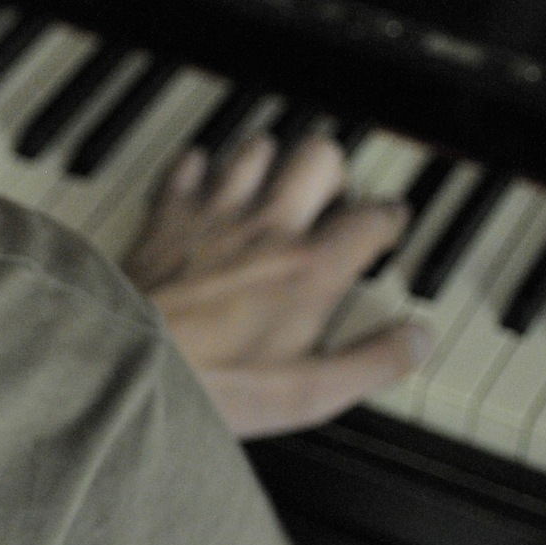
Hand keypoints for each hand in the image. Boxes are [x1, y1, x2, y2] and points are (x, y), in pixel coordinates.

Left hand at [122, 134, 429, 438]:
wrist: (127, 365)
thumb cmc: (216, 384)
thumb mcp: (308, 393)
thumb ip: (372, 362)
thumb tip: (418, 339)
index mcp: (311, 268)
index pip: (372, 219)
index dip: (390, 218)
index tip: (389, 225)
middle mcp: (269, 227)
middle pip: (319, 158)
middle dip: (333, 172)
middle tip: (330, 198)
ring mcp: (215, 214)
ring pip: (256, 151)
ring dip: (269, 163)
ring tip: (273, 186)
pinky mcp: (167, 216)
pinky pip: (189, 166)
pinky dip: (199, 169)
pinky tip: (203, 182)